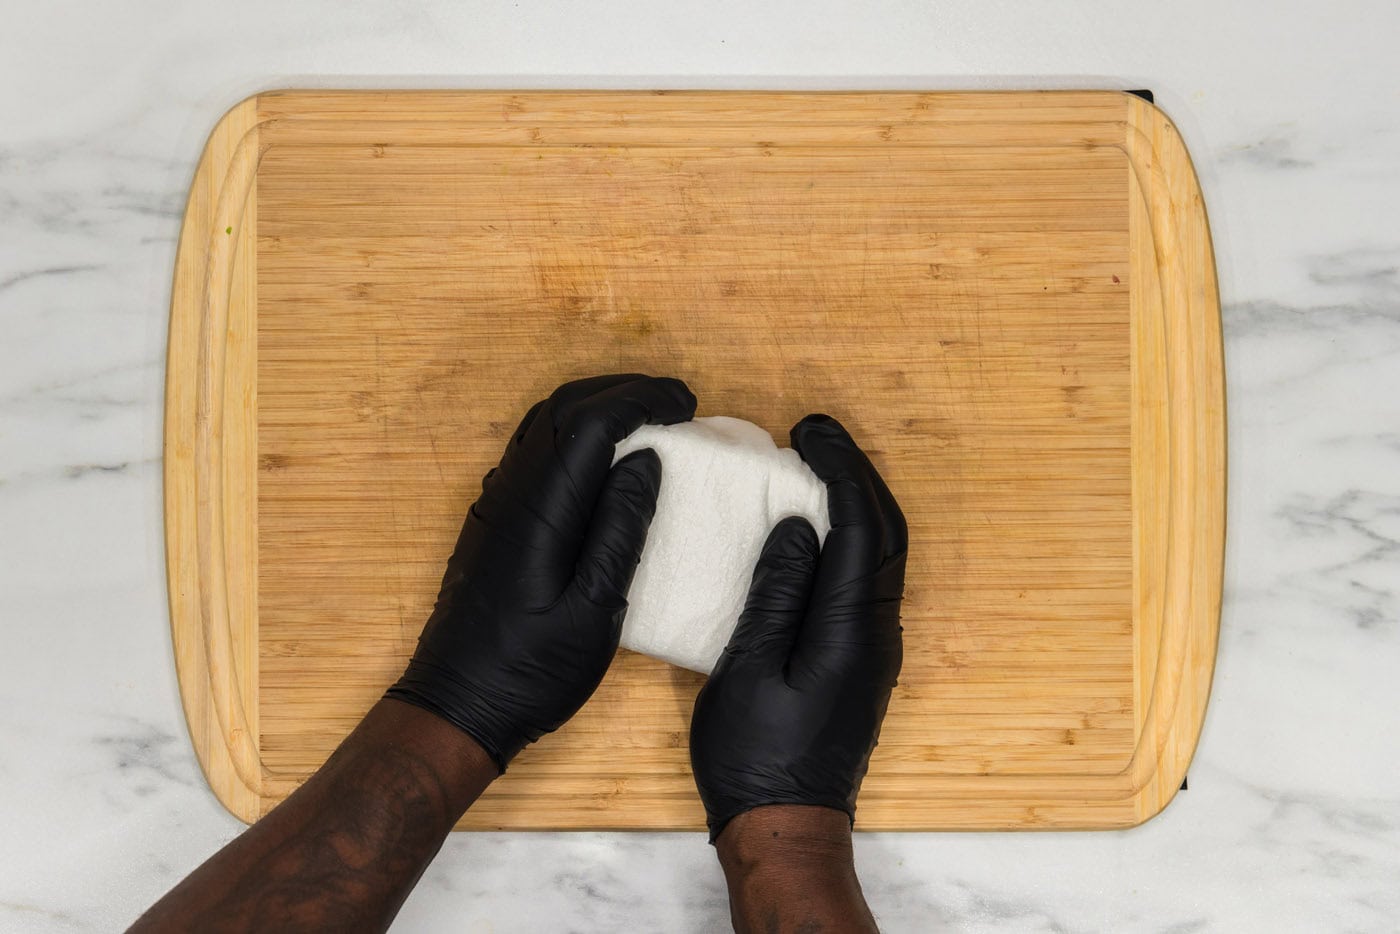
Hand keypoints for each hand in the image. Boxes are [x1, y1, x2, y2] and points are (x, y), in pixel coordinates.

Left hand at [387, 374, 696, 770]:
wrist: (457, 706)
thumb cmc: (531, 672)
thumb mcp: (594, 614)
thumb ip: (619, 532)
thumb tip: (644, 462)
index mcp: (539, 510)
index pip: (590, 423)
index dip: (641, 401)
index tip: (686, 406)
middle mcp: (510, 492)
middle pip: (562, 407)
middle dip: (622, 391)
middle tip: (676, 403)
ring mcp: (495, 503)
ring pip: (543, 424)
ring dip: (596, 406)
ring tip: (648, 421)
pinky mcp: (493, 520)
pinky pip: (533, 450)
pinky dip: (574, 434)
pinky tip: (604, 459)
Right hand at [690, 414, 906, 840]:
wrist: (786, 824)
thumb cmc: (754, 755)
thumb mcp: (749, 670)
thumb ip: (777, 594)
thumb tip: (802, 525)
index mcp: (850, 628)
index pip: (860, 524)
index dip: (839, 469)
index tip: (807, 432)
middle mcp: (878, 631)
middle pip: (885, 531)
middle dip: (857, 473)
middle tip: (814, 435)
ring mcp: (876, 646)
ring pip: (882, 553)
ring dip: (857, 501)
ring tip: (814, 468)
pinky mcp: (864, 658)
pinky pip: (868, 577)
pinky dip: (850, 535)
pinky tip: (816, 527)